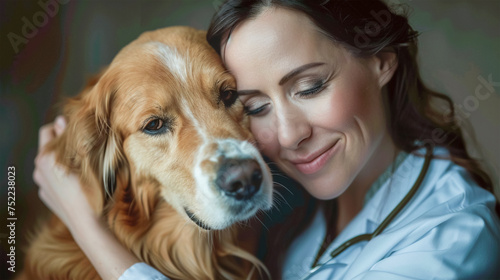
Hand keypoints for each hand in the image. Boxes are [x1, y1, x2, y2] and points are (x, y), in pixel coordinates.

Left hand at [33, 116, 95, 230]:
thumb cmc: (91, 188)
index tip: (78, 132)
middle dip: (62, 144)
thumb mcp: (84, 158)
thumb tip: (61, 120)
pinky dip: (60, 175)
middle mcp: (39, 169)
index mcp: (46, 157)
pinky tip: (75, 182)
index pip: (48, 130)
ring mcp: (41, 184)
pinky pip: (51, 179)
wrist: (88, 222)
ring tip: (79, 166)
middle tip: (81, 148)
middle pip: (48, 147)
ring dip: (61, 160)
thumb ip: (70, 137)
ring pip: (49, 164)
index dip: (63, 128)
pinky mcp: (46, 196)